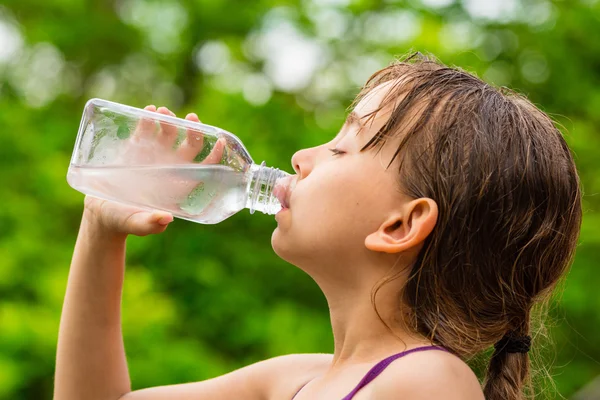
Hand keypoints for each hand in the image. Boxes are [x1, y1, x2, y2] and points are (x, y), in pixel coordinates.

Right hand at [83, 105, 224, 236]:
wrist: (101, 211)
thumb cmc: (124, 221)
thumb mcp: (136, 224)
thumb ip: (150, 224)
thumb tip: (165, 219)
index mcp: (179, 185)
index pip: (204, 168)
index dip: (215, 156)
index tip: (221, 142)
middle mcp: (171, 167)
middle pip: (191, 145)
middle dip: (194, 130)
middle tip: (191, 118)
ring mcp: (155, 154)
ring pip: (170, 132)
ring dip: (170, 119)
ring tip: (163, 111)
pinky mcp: (136, 147)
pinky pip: (147, 128)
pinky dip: (149, 118)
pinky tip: (150, 111)